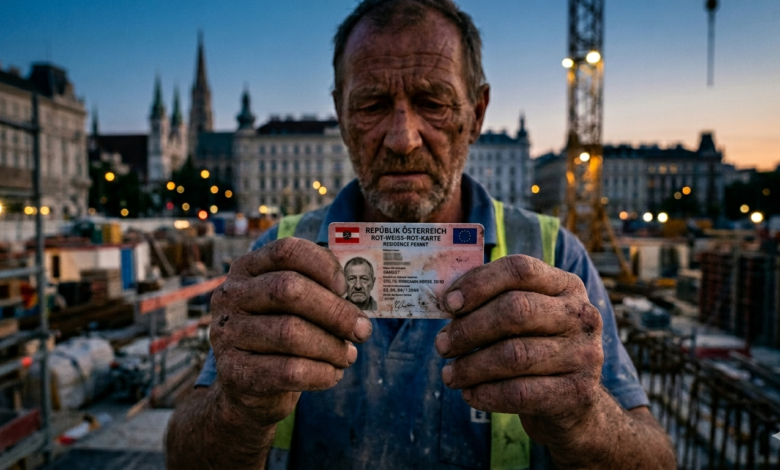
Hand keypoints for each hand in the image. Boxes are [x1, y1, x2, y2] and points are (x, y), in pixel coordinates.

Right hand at [209, 237, 371, 426]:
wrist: (246, 386)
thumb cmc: (281, 334)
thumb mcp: (291, 305)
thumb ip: (318, 292)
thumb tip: (358, 308)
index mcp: (247, 268)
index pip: (287, 251)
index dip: (323, 265)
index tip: (345, 288)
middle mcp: (231, 296)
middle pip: (289, 289)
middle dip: (335, 311)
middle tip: (362, 330)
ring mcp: (228, 334)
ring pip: (290, 332)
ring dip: (331, 346)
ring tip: (348, 355)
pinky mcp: (234, 372)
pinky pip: (288, 371)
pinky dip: (321, 373)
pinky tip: (333, 374)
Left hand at [435, 254, 603, 444]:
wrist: (572, 404)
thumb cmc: (535, 350)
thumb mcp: (524, 320)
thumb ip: (492, 304)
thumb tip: (447, 302)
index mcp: (565, 285)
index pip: (520, 270)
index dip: (479, 283)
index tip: (449, 303)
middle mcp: (580, 315)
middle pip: (516, 310)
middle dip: (469, 328)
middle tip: (442, 345)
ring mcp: (584, 354)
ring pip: (514, 355)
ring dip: (471, 366)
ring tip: (450, 374)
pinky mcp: (578, 392)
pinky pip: (521, 393)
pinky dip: (487, 394)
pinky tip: (469, 394)